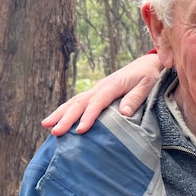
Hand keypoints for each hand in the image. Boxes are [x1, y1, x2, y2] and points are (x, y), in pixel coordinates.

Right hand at [42, 53, 161, 135]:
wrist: (148, 64)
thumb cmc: (149, 76)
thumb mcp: (147, 86)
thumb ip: (135, 98)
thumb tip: (124, 113)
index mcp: (112, 85)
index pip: (97, 102)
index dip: (88, 116)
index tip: (80, 130)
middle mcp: (101, 87)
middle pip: (79, 102)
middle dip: (66, 117)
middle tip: (54, 131)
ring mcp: (97, 89)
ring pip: (74, 101)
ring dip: (60, 113)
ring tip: (46, 125)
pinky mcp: (97, 93)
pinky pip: (79, 102)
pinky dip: (66, 110)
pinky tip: (57, 119)